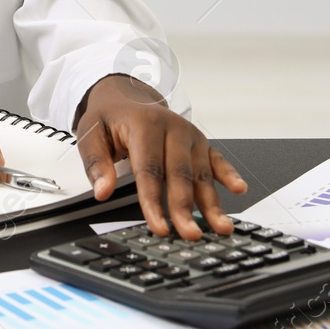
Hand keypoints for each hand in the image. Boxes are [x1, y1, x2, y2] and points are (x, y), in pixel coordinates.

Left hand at [73, 74, 247, 239]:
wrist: (124, 94)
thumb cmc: (109, 116)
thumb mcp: (90, 133)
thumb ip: (96, 162)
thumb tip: (102, 190)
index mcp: (145, 124)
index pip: (149, 169)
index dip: (153, 201)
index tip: (159, 225)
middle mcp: (172, 128)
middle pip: (180, 174)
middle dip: (185, 208)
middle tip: (190, 234)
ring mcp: (189, 136)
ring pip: (201, 172)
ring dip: (212, 202)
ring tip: (220, 227)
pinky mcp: (200, 143)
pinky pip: (217, 160)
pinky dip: (229, 175)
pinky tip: (239, 189)